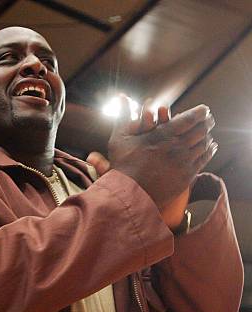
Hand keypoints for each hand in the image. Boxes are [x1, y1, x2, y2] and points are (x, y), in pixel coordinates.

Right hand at [87, 97, 216, 226]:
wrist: (130, 196)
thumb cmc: (123, 166)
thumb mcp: (120, 139)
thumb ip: (124, 115)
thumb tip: (121, 96)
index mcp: (163, 135)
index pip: (190, 119)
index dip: (200, 112)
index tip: (204, 109)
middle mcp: (177, 148)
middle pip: (201, 130)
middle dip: (207, 122)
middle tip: (209, 119)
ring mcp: (184, 163)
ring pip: (204, 144)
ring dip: (208, 136)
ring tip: (209, 132)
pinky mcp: (187, 176)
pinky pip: (204, 159)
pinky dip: (209, 151)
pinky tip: (210, 147)